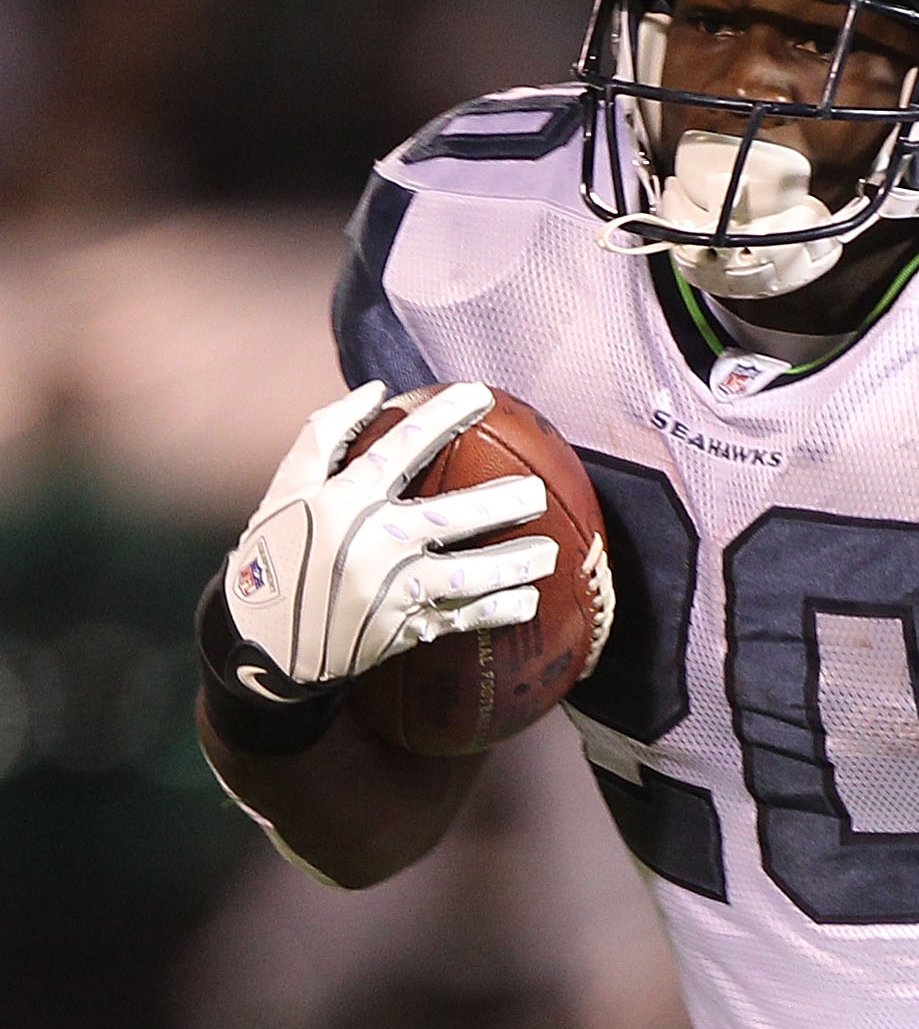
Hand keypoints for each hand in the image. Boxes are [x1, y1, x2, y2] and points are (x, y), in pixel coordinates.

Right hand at [222, 381, 557, 689]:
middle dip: (502, 503)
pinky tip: (528, 601)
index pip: (403, 446)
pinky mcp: (402, 629)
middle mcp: (372, 543)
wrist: (258, 638)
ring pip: (468, 575)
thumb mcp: (287, 488)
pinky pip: (461, 619)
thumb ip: (326, 433)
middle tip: (537, 492)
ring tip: (550, 553)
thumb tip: (375, 391)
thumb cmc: (275, 553)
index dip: (444, 416)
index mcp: (344, 500)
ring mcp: (391, 590)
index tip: (482, 395)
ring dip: (515, 564)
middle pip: (451, 515)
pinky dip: (497, 610)